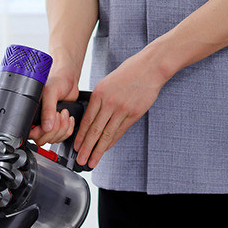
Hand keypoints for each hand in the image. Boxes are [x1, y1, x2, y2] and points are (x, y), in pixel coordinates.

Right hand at [29, 57, 79, 145]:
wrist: (68, 79)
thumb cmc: (56, 81)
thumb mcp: (50, 92)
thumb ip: (48, 109)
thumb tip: (46, 126)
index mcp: (30, 115)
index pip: (31, 135)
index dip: (41, 132)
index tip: (50, 120)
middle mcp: (38, 122)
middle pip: (43, 140)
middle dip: (55, 129)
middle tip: (59, 113)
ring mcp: (49, 125)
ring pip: (54, 139)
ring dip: (63, 128)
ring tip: (64, 112)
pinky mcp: (60, 125)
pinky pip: (63, 136)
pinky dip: (69, 129)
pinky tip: (69, 117)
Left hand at [74, 51, 165, 167]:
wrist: (151, 67)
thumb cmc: (130, 71)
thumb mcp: (108, 82)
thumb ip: (99, 99)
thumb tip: (92, 117)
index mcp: (99, 93)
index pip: (87, 120)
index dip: (80, 136)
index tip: (76, 147)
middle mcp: (109, 102)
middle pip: (95, 130)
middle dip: (86, 148)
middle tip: (81, 160)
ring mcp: (122, 109)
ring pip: (107, 134)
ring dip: (99, 150)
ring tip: (92, 161)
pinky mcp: (134, 113)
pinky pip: (121, 131)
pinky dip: (113, 141)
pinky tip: (107, 148)